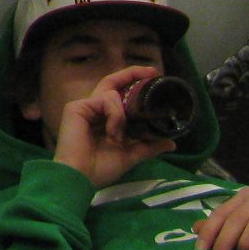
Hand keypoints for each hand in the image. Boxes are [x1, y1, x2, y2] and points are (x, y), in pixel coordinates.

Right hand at [54, 65, 176, 187]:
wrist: (82, 177)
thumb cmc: (100, 168)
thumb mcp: (130, 155)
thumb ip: (148, 146)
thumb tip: (172, 142)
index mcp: (103, 119)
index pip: (119, 95)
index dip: (133, 84)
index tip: (154, 77)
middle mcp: (94, 109)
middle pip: (112, 83)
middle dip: (132, 74)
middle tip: (153, 72)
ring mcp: (85, 107)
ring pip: (113, 94)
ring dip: (123, 115)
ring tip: (118, 138)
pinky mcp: (77, 107)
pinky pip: (105, 101)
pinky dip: (115, 116)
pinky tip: (111, 133)